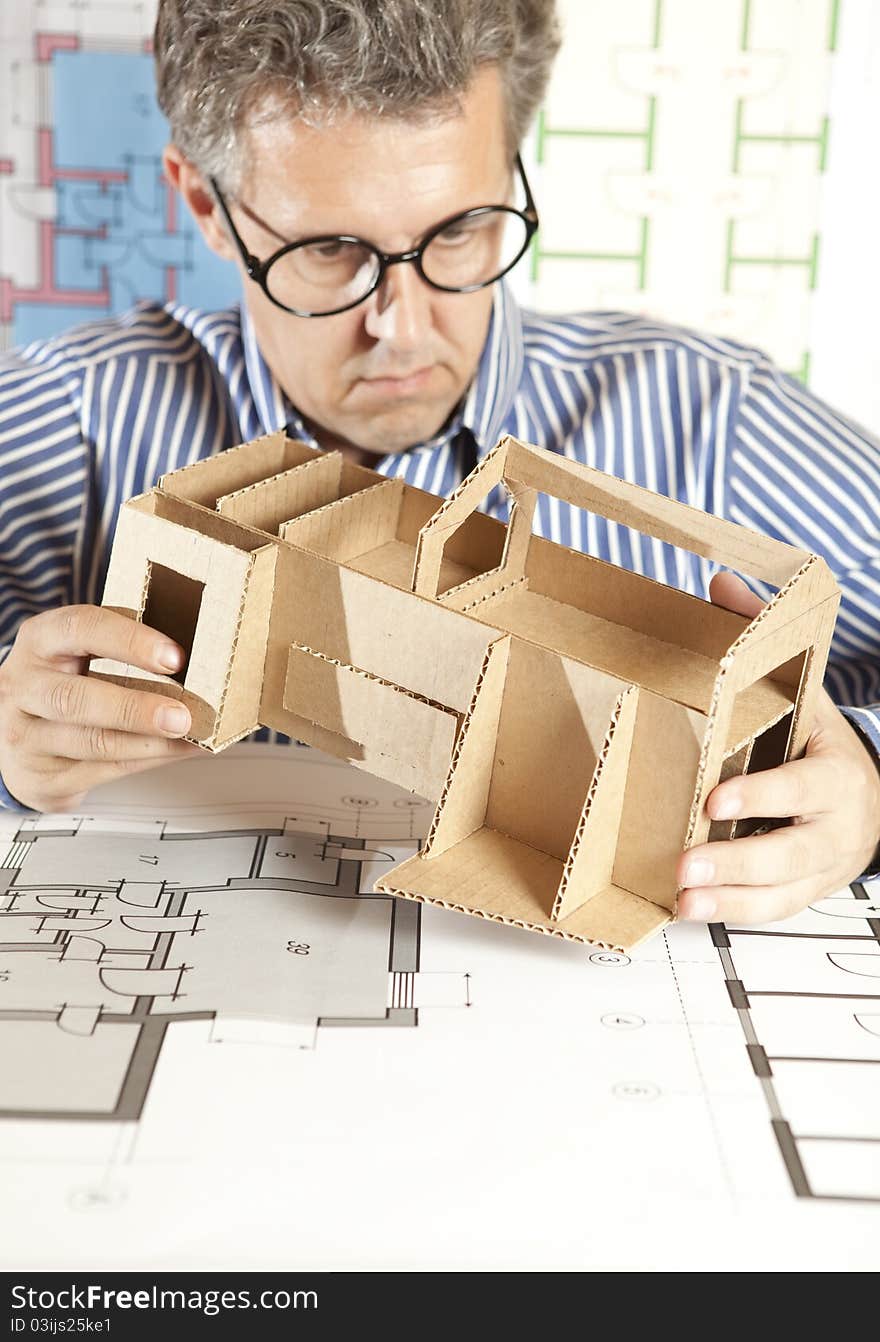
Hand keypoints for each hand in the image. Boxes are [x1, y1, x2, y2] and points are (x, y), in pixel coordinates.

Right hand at [0, 605, 200, 812]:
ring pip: (91, 742)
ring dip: (149, 743)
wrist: (15, 737)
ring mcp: (26, 735)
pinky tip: (178, 750)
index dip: (130, 641)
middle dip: (134, 709)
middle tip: (182, 716)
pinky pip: (102, 770)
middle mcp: (23, 686)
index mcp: (39, 641)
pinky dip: (148, 759)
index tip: (175, 658)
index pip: (80, 629)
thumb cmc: (61, 683)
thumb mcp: (75, 654)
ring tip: (188, 736)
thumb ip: (120, 650)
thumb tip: (196, 660)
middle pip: (74, 698)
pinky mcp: (41, 775)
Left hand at [676, 572, 879, 924]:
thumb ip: (762, 644)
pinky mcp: (805, 891)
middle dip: (737, 861)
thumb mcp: (801, 691)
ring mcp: (824, 865)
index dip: (763, 794)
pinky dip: (733, 913)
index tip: (715, 799)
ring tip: (681, 901)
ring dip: (729, 899)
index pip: (802, 786)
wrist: (871, 795)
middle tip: (685, 866)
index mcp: (837, 773)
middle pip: (792, 850)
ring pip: (782, 890)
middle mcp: (837, 825)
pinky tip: (691, 912)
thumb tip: (721, 586)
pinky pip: (773, 909)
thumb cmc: (821, 741)